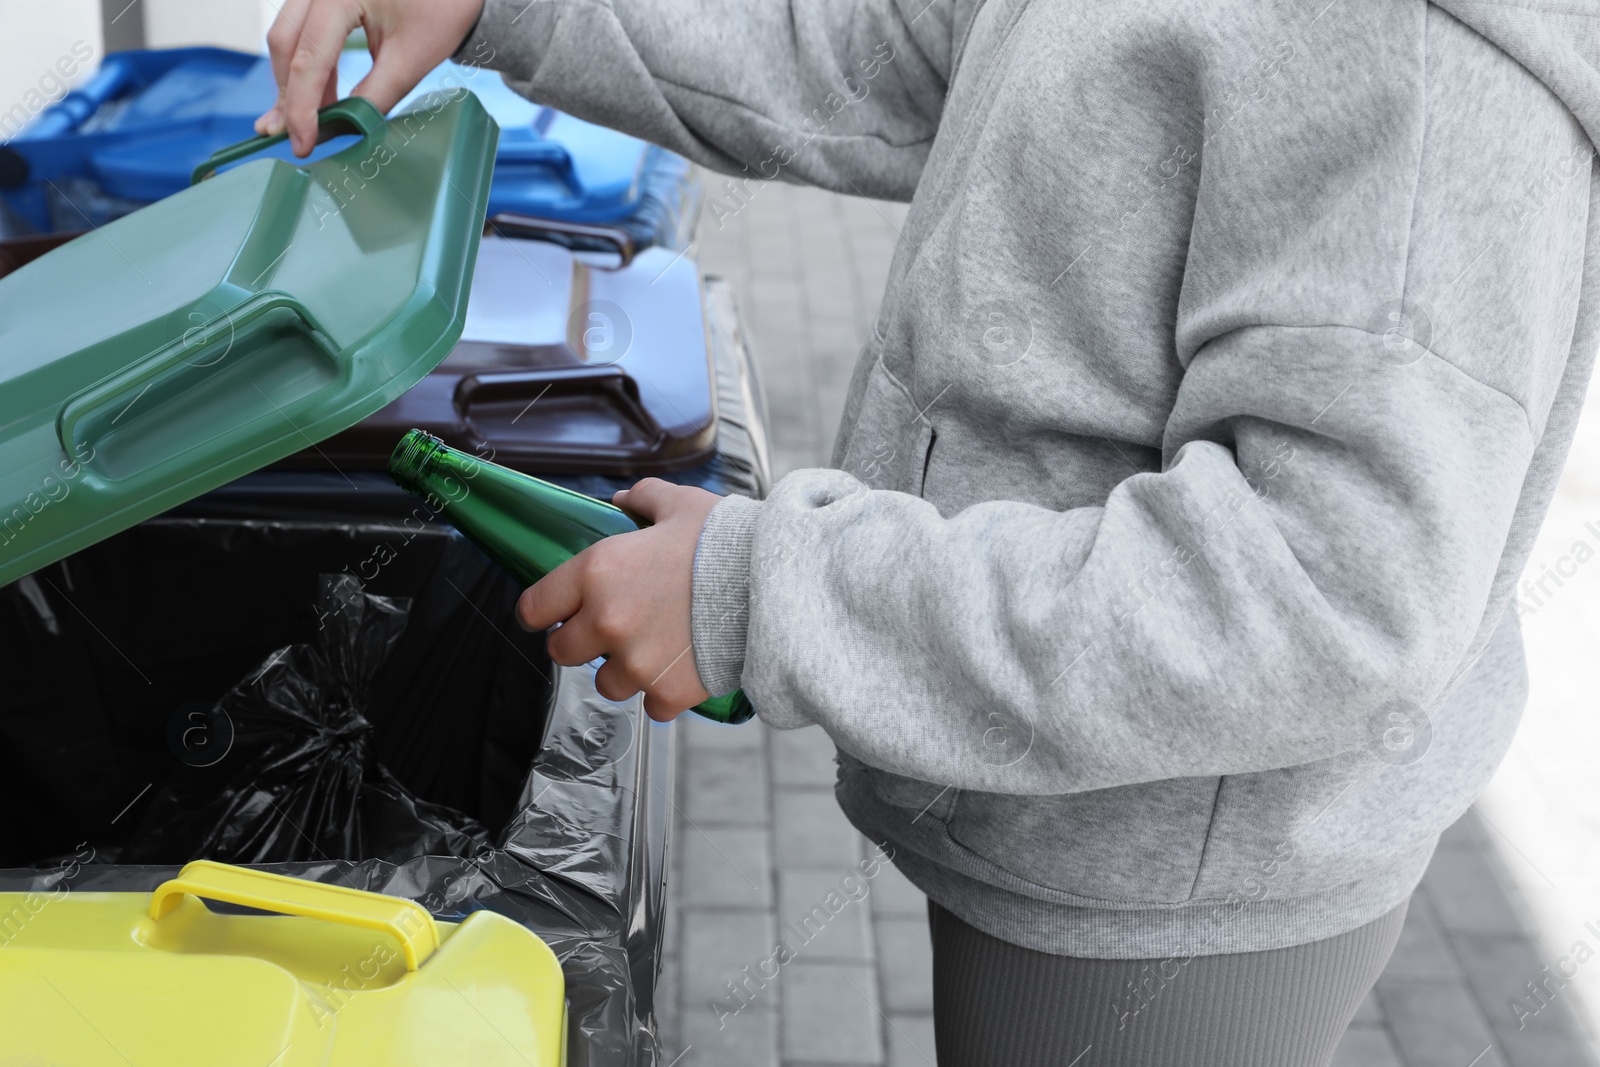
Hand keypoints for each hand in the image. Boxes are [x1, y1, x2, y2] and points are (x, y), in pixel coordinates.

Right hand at [255, 0, 485, 155]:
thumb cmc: (442, 8)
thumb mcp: (411, 57)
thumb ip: (375, 94)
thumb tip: (343, 129)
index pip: (309, 57)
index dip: (302, 107)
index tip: (303, 145)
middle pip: (286, 43)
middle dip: (290, 95)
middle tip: (296, 139)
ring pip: (289, 37)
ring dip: (295, 83)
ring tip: (305, 125)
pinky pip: (303, 31)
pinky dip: (307, 66)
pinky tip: (316, 99)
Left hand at [517, 479, 722, 722]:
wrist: (777, 584)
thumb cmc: (727, 540)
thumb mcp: (681, 504)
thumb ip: (644, 499)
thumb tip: (623, 501)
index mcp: (598, 572)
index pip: (535, 607)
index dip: (543, 611)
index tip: (552, 615)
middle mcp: (607, 621)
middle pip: (561, 652)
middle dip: (581, 641)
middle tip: (610, 629)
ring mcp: (636, 663)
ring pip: (605, 684)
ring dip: (623, 670)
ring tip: (654, 650)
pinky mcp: (667, 692)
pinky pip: (652, 707)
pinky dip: (664, 694)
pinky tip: (683, 669)